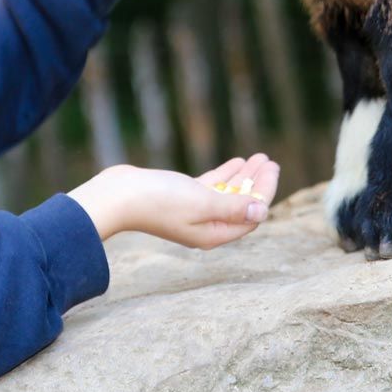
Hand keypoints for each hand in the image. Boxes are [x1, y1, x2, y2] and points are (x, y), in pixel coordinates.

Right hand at [70, 153, 279, 248]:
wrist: (118, 196)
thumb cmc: (158, 201)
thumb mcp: (202, 203)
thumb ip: (233, 207)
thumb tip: (262, 212)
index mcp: (213, 233)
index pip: (250, 215)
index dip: (265, 192)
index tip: (272, 169)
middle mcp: (206, 226)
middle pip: (241, 205)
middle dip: (257, 183)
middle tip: (269, 160)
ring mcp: (193, 212)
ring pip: (227, 194)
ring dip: (244, 177)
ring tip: (258, 157)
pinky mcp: (181, 198)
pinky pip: (211, 188)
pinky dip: (225, 175)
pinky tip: (237, 162)